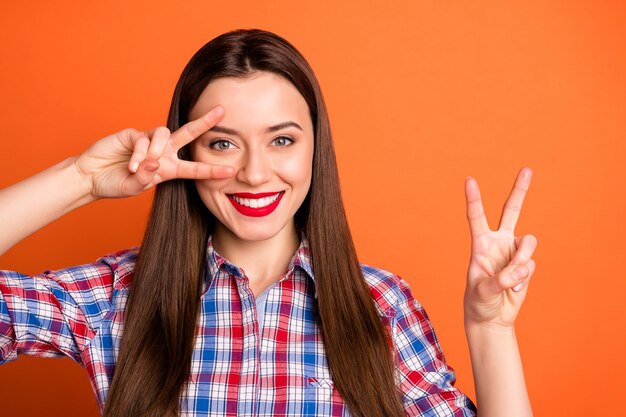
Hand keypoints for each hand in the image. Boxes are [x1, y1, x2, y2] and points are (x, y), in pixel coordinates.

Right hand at [74, 106, 233, 198]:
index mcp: (169, 168)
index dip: (211, 170)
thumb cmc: (115, 183)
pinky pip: (142, 139)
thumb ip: (146, 178)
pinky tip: (131, 165)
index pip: (194, 168)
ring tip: (140, 166)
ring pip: (164, 134)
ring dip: (155, 150)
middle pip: (188, 134)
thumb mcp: (133, 188)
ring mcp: (149, 141)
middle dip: (205, 122)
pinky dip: (138, 154)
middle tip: (222, 111)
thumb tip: (154, 162)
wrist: (91, 177)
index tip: (230, 171)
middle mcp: (163, 152)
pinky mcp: (133, 134)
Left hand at [463, 167, 536, 327]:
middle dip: (520, 190)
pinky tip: (515, 289)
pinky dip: (525, 278)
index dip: (474, 199)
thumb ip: (499, 280)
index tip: (469, 180)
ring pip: (529, 243)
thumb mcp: (481, 292)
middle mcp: (498, 242)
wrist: (491, 317)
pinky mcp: (525, 264)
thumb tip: (519, 271)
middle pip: (512, 210)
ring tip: (511, 281)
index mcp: (480, 244)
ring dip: (522, 262)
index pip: (476, 217)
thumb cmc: (478, 302)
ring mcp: (513, 252)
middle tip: (527, 169)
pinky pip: (531, 263)